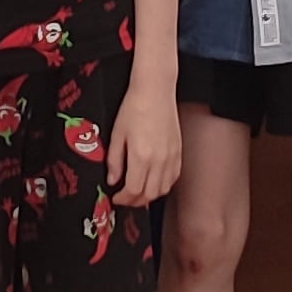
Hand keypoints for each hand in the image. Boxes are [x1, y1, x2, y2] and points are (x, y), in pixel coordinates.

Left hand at [107, 79, 182, 206]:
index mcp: (141, 156)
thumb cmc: (134, 107)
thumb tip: (112, 180)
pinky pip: (173, 177)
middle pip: (149, 194)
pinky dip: (163, 185)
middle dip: (134, 201)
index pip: (133, 190)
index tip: (115, 197)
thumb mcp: (117, 134)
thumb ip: (114, 161)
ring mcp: (171, 156)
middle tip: (124, 198)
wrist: (155, 91)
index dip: (123, 199)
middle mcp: (159, 160)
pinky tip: (154, 181)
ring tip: (138, 191)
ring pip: (163, 189)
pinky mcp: (178, 151)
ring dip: (149, 195)